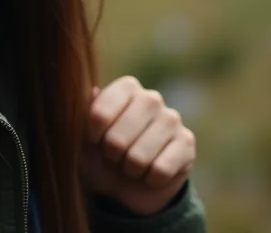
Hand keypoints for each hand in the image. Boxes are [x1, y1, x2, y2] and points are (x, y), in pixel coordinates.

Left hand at [81, 76, 195, 216]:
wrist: (127, 183)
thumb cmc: (100, 151)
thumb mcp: (84, 134)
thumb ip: (83, 111)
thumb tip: (93, 91)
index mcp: (125, 87)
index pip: (99, 114)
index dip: (92, 136)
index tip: (94, 141)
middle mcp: (151, 97)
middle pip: (118, 137)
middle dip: (112, 155)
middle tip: (114, 155)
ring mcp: (172, 119)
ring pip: (139, 157)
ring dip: (130, 169)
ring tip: (130, 164)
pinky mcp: (187, 144)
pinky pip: (161, 170)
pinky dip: (149, 180)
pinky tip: (150, 173)